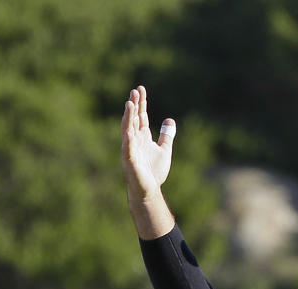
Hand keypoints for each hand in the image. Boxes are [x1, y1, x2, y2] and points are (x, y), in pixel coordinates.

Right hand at [121, 85, 174, 201]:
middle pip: (133, 119)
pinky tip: (129, 131)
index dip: (141, 103)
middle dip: (134, 105)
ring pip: (128, 130)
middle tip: (135, 90)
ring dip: (128, 117)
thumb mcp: (164, 150)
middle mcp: (134, 140)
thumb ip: (166, 136)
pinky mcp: (130, 161)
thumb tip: (169, 120)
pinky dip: (128, 139)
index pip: (140, 116)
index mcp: (142, 137)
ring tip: (130, 104)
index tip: (141, 89)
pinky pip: (128, 148)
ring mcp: (130, 149)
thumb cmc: (154, 171)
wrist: (149, 190)